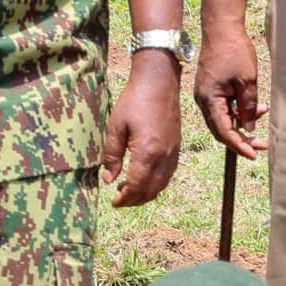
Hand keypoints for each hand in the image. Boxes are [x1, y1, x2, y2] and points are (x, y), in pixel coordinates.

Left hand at [106, 54, 182, 206]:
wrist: (159, 83)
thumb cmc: (134, 101)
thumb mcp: (116, 127)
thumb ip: (112, 155)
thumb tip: (109, 179)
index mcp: (147, 153)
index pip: (136, 186)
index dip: (125, 199)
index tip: (114, 202)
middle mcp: (163, 157)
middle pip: (151, 190)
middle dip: (135, 200)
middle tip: (120, 201)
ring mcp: (173, 153)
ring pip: (161, 185)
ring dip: (146, 194)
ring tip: (130, 192)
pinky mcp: (176, 148)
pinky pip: (168, 175)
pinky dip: (156, 184)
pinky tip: (145, 179)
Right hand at [194, 16, 263, 158]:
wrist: (222, 28)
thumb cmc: (234, 51)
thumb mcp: (247, 81)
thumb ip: (248, 106)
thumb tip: (249, 127)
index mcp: (210, 100)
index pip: (224, 131)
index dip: (239, 145)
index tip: (254, 154)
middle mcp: (204, 101)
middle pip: (222, 129)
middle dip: (242, 138)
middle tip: (262, 144)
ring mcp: (206, 95)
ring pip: (224, 118)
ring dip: (243, 121)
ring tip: (263, 113)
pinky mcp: (211, 89)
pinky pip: (224, 107)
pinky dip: (239, 110)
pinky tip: (255, 105)